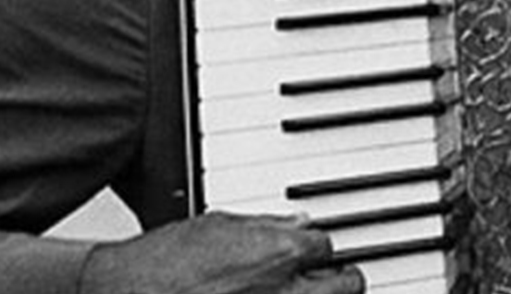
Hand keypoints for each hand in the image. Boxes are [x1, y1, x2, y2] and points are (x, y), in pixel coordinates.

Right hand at [79, 211, 364, 293]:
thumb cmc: (161, 265)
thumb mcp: (215, 227)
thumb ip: (266, 226)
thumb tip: (299, 224)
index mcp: (280, 251)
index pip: (326, 245)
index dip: (317, 248)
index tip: (312, 253)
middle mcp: (286, 291)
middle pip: (349, 286)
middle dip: (340, 279)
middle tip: (329, 278)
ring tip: (302, 293)